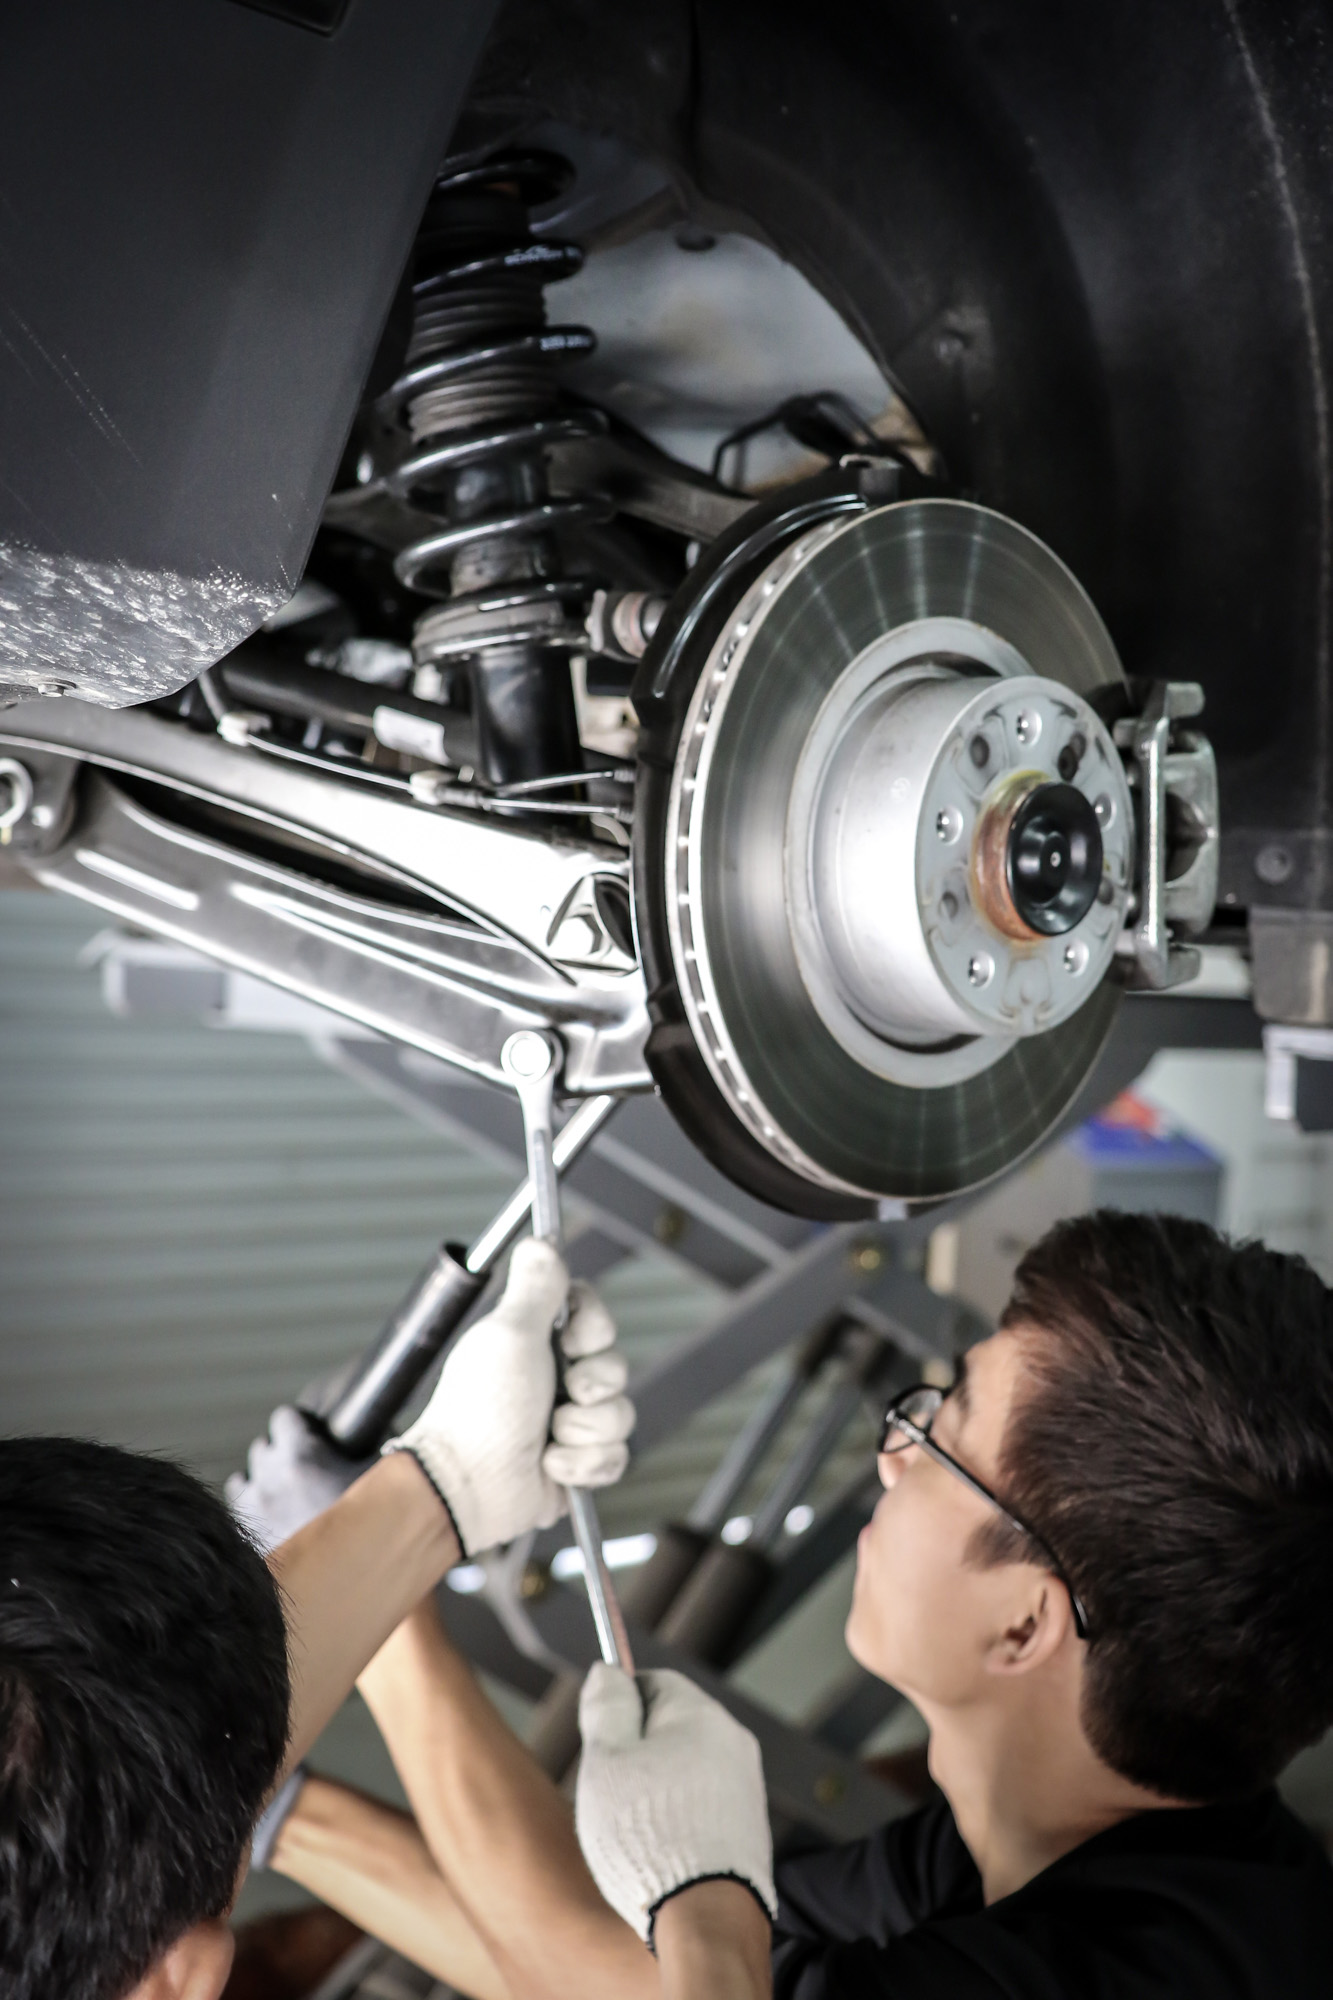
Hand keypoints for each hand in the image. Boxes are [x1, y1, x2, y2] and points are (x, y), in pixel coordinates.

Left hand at [226, 1404, 372, 1554]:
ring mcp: (254, 1514)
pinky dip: (254, 1515)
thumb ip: (370, 1445)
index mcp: (301, 1456)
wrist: (361, 1588)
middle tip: (304, 1470)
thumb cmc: (378, 1529)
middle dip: (280, 1455)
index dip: (300, 1425)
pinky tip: (274, 1523)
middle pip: (263, 1449)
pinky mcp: (249, 1544)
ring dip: (261, 1483)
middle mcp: (269, 1481)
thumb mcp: (381, 1475)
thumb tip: (376, 1430)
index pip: (284, 1418)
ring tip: (285, 1497)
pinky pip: (237, 1516)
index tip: (310, 1434)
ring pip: (243, 1481)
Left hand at [386, 1238, 633, 1556]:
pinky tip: (551, 1466)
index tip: (571, 1339)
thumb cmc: (479, 1411)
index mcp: (536, 1341)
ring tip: (547, 1437)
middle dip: (593, 1384)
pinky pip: (616, 1457)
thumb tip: (541, 1241)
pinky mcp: (578, 1465)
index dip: (594, 1328)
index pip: (594, 1315)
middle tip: (561, 1392)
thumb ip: (535, 1287)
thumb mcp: (508, 1333)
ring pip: (621, 1414)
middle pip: (615, 1365)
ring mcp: (567, 1423)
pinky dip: (584, 1465)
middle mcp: (554, 1379)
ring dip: (584, 1430)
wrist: (470, 1487)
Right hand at [575, 1667, 775, 1944]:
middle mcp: (733, 1741)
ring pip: (686, 1768)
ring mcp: (746, 1785)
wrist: (706, 1916)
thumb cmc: (648, 1835)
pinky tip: (662, 1849)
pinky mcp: (751, 1826)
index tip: (599, 1738)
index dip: (619, 1705)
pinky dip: (680, 1817)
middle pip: (671, 1725)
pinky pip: (704, 1805)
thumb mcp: (606, 1760)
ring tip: (635, 1830)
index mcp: (701, 1714)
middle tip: (611, 1790)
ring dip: (658, 1788)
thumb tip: (607, 1671)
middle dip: (637, 1751)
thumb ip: (606, 1708)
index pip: (653, 1680)